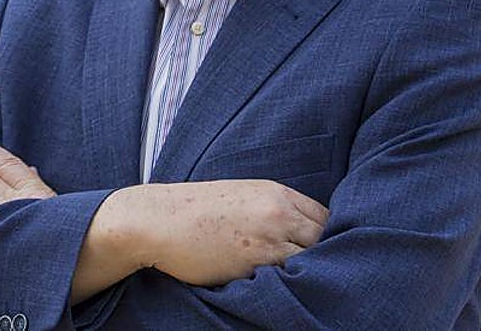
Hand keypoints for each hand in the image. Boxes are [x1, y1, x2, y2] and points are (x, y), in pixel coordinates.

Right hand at [97, 179, 328, 286]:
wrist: (156, 220)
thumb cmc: (192, 211)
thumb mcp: (238, 197)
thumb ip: (270, 210)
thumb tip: (296, 236)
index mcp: (274, 192)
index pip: (324, 217)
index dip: (324, 237)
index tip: (319, 252)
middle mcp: (278, 211)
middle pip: (325, 238)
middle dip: (325, 256)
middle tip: (319, 273)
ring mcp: (269, 237)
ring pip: (313, 260)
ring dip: (311, 272)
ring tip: (304, 286)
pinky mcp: (256, 262)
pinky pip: (290, 278)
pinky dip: (291, 284)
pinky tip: (281, 289)